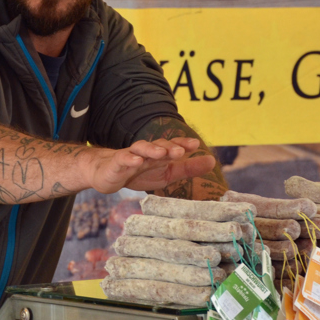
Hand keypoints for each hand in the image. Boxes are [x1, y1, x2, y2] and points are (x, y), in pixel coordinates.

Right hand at [84, 138, 216, 194]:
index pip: (172, 146)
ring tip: (161, 153)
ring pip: (140, 148)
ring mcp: (130, 156)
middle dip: (169, 147)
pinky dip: (129, 159)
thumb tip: (212, 161)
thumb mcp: (166, 174)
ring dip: (151, 149)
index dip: (182, 144)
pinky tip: (136, 161)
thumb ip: (188, 168)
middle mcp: (146, 152)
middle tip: (181, 151)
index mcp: (158, 154)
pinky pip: (122, 159)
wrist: (107, 175)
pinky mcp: (116, 164)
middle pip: (158, 145)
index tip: (195, 145)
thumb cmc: (138, 173)